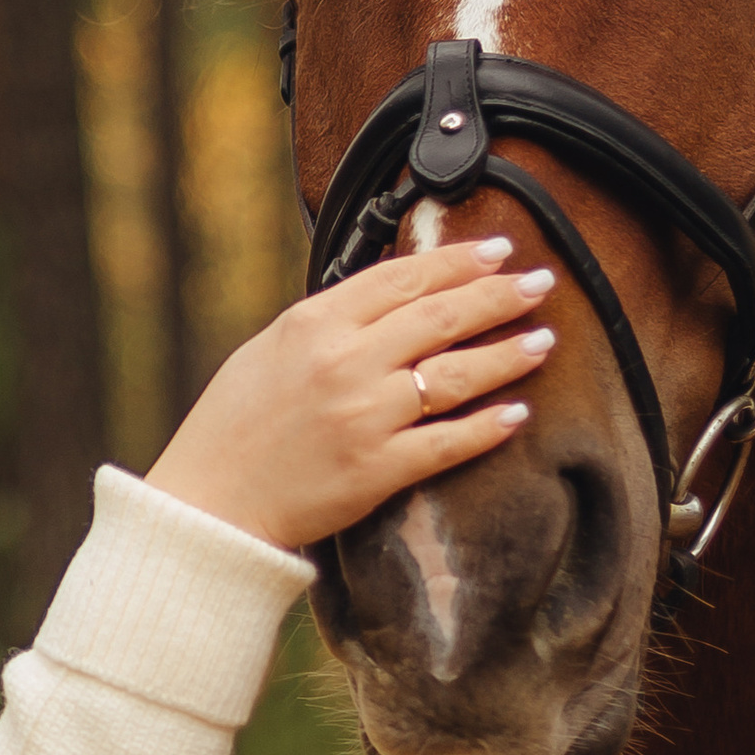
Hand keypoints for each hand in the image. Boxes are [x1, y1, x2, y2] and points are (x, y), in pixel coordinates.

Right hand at [145, 242, 555, 554]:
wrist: (210, 504)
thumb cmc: (233, 425)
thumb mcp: (270, 349)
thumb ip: (329, 320)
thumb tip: (392, 295)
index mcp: (313, 324)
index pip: (402, 278)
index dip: (457, 261)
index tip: (498, 250)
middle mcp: (344, 362)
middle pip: (440, 317)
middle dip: (498, 296)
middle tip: (541, 282)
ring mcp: (363, 417)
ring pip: (455, 375)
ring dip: (507, 354)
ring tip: (544, 340)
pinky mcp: (377, 470)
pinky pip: (448, 443)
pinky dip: (488, 427)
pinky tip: (518, 413)